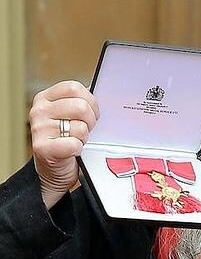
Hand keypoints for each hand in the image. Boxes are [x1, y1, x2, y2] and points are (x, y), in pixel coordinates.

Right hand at [29, 80, 99, 208]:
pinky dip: (79, 149)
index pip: (74, 87)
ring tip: (77, 141)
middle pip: (80, 106)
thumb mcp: (70, 116)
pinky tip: (73, 151)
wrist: (54, 171)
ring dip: (84, 137)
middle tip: (87, 130)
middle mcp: (39, 111)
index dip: (90, 101)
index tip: (92, 112)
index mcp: (45, 98)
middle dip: (91, 121)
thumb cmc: (66, 141)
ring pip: (80, 127)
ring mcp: (39, 129)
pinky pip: (74, 144)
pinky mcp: (43, 148)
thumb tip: (104, 92)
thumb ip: (81, 102)